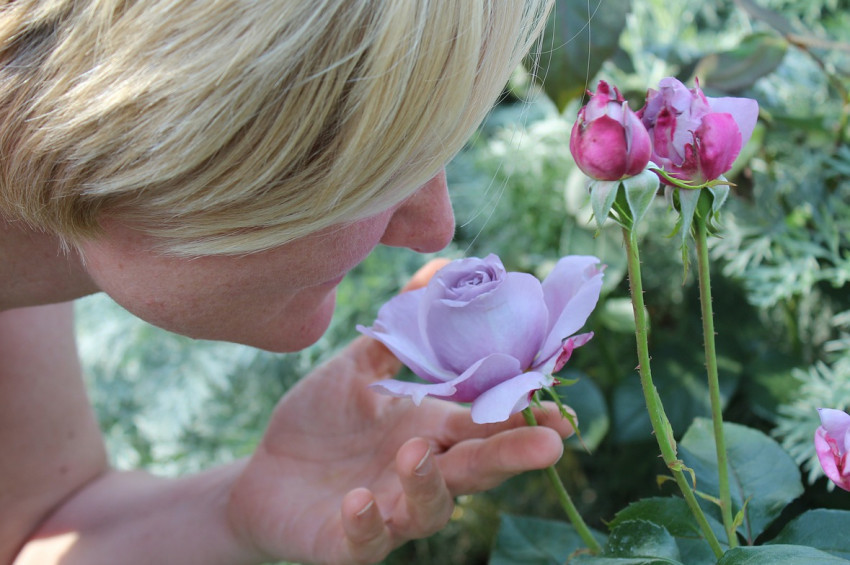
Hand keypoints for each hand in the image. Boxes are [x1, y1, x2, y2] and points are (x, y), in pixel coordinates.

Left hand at [226, 260, 574, 564]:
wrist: (263, 474)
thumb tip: (436, 271)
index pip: (484, 424)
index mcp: (429, 431)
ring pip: (429, 508)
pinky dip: (367, 523)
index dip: (522, 418)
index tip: (561, 411)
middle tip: (548, 446)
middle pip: (475, 467)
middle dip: (511, 456)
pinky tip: (357, 501)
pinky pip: (367, 540)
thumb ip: (397, 332)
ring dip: (429, 484)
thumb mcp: (356, 369)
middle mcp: (420, 473)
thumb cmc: (319, 422)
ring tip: (416, 453)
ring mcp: (389, 511)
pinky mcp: (350, 543)